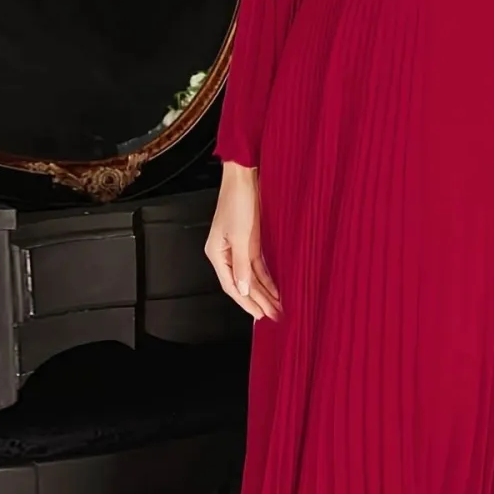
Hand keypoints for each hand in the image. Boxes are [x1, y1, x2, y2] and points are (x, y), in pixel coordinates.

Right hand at [205, 163, 282, 321]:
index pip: (231, 287)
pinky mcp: (250, 241)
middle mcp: (226, 254)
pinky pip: (258, 266)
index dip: (246, 303)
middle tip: (275, 316)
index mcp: (217, 254)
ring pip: (251, 277)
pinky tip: (275, 289)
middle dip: (258, 301)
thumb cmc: (238, 201)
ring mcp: (238, 248)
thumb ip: (241, 265)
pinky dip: (267, 278)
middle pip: (243, 285)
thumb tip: (243, 290)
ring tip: (277, 308)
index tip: (261, 316)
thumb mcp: (240, 236)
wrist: (245, 177)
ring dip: (264, 292)